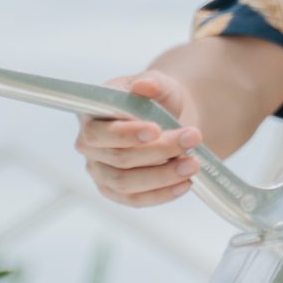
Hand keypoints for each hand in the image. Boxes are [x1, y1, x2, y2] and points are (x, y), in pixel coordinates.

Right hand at [73, 71, 204, 206]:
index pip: (100, 131)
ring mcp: (100, 171)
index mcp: (91, 116)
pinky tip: (185, 184)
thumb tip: (144, 85)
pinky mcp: (115, 191)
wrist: (167, 120)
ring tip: (193, 165)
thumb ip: (153, 83)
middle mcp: (89, 146)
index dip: (126, 134)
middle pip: (118, 157)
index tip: (157, 130)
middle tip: (193, 138)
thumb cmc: (156, 101)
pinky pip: (134, 199)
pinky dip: (161, 194)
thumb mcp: (160, 86)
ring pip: (125, 182)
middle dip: (158, 150)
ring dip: (162, 176)